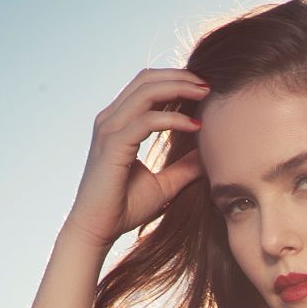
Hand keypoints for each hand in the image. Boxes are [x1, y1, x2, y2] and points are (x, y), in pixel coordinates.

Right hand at [65, 67, 209, 250]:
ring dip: (178, 89)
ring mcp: (109, 129)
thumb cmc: (124, 209)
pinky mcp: (113, 145)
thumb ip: (183, 168)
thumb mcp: (163, 186)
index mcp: (118, 122)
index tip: (204, 89)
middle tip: (209, 84)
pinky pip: (146, 121)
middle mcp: (110, 119)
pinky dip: (173, 119)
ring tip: (206, 93)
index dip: (175, 81)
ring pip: (146, 92)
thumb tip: (208, 157)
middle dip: (180, 77)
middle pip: (146, 80)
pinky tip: (195, 125)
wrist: (97, 230)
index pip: (146, 86)